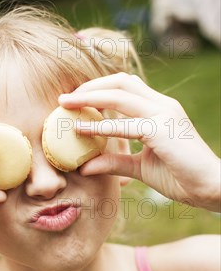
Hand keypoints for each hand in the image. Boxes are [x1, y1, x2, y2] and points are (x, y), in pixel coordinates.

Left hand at [58, 72, 220, 211]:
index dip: (98, 88)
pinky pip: (125, 124)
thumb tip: (84, 166)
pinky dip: (101, 125)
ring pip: (120, 94)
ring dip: (89, 97)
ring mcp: (163, 114)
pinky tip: (81, 129)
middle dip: (90, 86)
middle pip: (120, 81)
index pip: (125, 86)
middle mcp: (162, 105)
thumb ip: (115, 162)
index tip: (74, 100)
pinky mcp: (162, 130)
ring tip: (65, 104)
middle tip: (64, 98)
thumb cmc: (180, 176)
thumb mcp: (140, 167)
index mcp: (159, 109)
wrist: (211, 189)